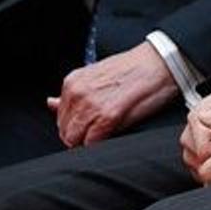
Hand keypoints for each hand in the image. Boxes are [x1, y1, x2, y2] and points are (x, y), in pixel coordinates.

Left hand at [49, 42, 178, 146]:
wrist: (160, 63)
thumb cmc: (133, 70)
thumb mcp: (95, 76)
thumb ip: (71, 94)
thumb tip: (50, 103)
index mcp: (72, 83)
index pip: (60, 119)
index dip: (75, 128)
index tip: (90, 128)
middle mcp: (77, 93)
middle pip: (65, 132)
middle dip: (79, 138)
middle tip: (100, 133)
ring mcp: (91, 106)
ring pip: (75, 140)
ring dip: (89, 143)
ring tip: (108, 135)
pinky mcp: (108, 117)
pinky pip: (92, 144)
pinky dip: (100, 146)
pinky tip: (113, 136)